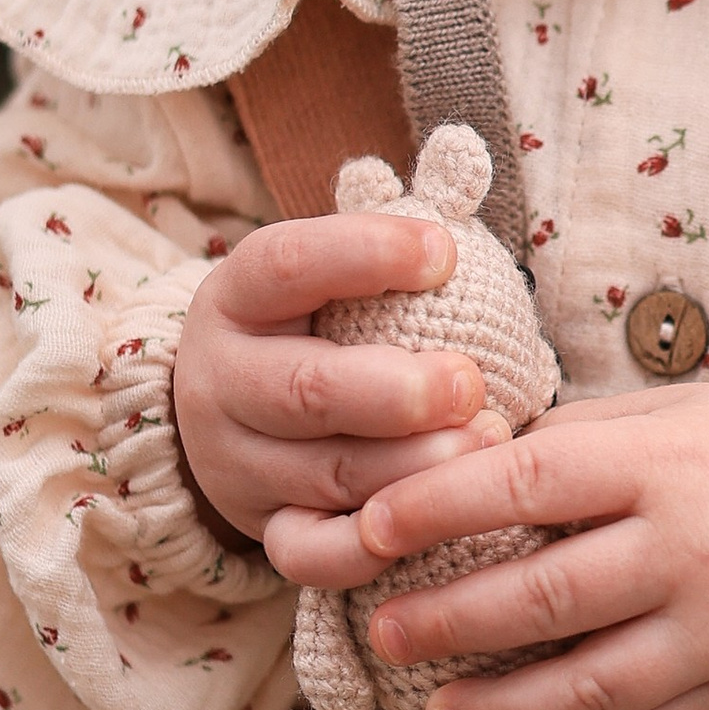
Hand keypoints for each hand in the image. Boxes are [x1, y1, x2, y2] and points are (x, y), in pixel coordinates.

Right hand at [173, 213, 510, 546]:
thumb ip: (385, 228)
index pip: (286, 264)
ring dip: (411, 467)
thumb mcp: (323, 270)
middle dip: (395, 393)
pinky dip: (371, 549)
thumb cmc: (310, 326)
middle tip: (469, 383)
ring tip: (485, 445)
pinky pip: (311, 555)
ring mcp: (237, 463)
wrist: (229, 417)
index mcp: (238, 297)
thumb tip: (462, 154)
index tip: (446, 252)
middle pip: (305, 391)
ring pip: (324, 476)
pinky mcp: (262, 529)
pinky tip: (436, 526)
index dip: (363, 255)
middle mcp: (224, 381)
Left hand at [263, 383, 708, 709]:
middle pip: (544, 596)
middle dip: (447, 619)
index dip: (440, 507)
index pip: (530, 483)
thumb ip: (564, 444)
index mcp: (660, 466)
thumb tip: (452, 467)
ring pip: (585, 686)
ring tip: (434, 707)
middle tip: (381, 631)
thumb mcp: (658, 419)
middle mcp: (687, 551)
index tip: (370, 528)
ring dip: (496, 704)